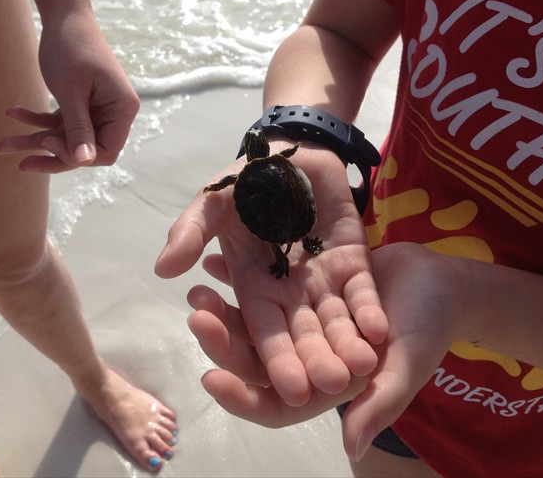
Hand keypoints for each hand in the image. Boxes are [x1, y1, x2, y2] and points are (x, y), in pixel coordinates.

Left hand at [0, 9, 139, 172]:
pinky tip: (12, 112)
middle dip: (51, 154)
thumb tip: (84, 162)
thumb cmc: (71, 48)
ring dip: (35, 140)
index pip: (106, 152)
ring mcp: (97, 109)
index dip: (77, 155)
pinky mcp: (80, 104)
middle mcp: (114, 113)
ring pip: (67, 138)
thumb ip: (78, 128)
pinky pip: (58, 122)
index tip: (48, 141)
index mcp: (123, 110)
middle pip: (85, 150)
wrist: (63, 15)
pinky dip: (36, 120)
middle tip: (19, 162)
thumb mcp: (71, 91)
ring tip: (2, 144)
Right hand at [155, 140, 388, 405]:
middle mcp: (288, 292)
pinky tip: (381, 332)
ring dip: (348, 344)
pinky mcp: (353, 262)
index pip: (266, 331)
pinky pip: (363, 291)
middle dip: (316, 361)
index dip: (279, 359)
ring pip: (336, 320)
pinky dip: (370, 311)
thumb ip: (191, 232)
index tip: (292, 391)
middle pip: (304, 335)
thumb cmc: (247, 180)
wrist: (290, 151)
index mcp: (253, 287)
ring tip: (363, 367)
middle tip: (331, 387)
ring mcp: (323, 279)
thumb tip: (162, 270)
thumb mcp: (213, 202)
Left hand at [185, 242, 466, 460]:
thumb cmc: (431, 328)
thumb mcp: (408, 364)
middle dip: (224, 341)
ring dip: (225, 307)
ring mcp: (302, 322)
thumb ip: (381, 403)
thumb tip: (351, 449)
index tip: (211, 377)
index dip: (243, 395)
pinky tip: (217, 259)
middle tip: (196, 316)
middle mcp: (307, 356)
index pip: (275, 403)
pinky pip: (266, 285)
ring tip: (196, 286)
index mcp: (325, 385)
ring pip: (254, 321)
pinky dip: (242, 274)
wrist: (440, 281)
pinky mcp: (303, 291)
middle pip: (256, 357)